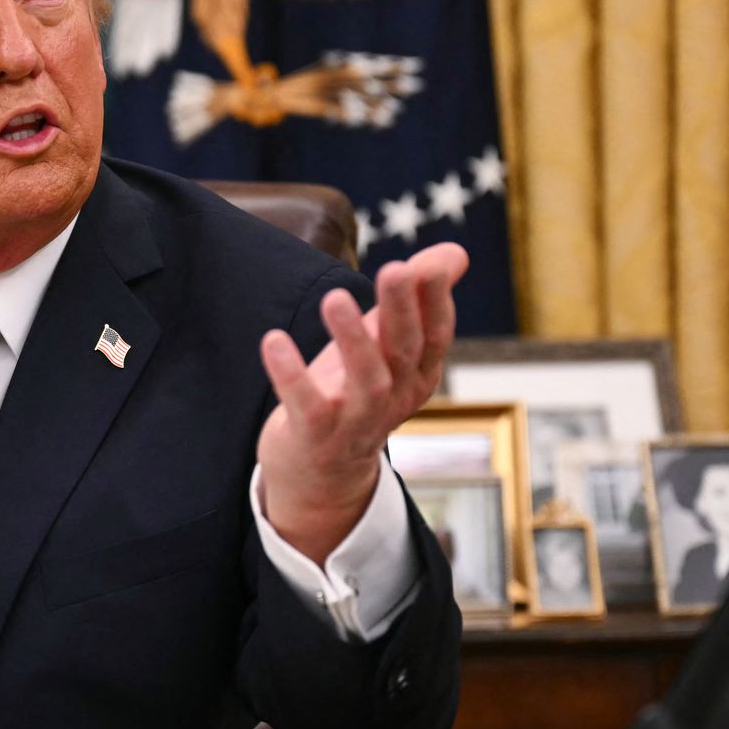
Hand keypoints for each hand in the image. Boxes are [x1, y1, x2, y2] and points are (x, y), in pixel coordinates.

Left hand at [256, 243, 468, 563]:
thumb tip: (455, 252)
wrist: (322, 476)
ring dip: (354, 340)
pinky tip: (273, 340)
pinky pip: (307, 406)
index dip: (434, 302)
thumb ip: (415, 299)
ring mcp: (356, 421)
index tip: (428, 265)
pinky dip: (291, 375)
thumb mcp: (386, 346)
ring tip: (335, 298)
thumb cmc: (354, 395)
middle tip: (394, 269)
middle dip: (401, 310)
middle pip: (403, 351)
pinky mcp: (315, 436)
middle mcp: (394, 398)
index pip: (435, 336)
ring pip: (367, 381)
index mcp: (417, 376)